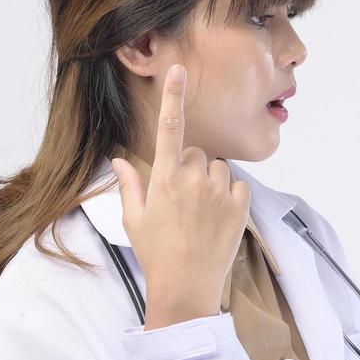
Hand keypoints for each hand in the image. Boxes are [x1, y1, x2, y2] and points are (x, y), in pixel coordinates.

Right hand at [111, 63, 251, 329]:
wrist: (186, 289)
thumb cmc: (156, 254)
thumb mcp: (134, 220)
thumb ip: (130, 185)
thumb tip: (120, 161)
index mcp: (163, 180)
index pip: (169, 129)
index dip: (173, 97)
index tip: (178, 70)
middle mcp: (192, 181)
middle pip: (195, 153)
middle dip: (189, 168)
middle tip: (181, 200)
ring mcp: (218, 193)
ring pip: (218, 168)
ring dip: (210, 181)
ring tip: (200, 212)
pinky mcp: (239, 207)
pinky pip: (237, 185)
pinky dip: (229, 195)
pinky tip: (217, 217)